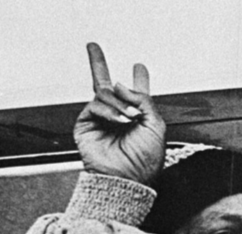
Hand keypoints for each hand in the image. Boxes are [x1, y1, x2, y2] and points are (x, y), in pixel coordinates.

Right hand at [74, 43, 165, 184]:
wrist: (127, 178)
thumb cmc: (145, 160)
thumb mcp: (156, 125)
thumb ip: (143, 100)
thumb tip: (120, 84)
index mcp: (137, 118)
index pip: (135, 95)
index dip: (138, 80)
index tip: (139, 67)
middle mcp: (117, 117)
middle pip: (106, 86)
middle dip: (98, 64)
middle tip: (92, 46)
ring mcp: (100, 120)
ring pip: (105, 93)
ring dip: (120, 103)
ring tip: (130, 118)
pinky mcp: (86, 125)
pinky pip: (95, 105)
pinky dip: (110, 111)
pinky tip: (120, 121)